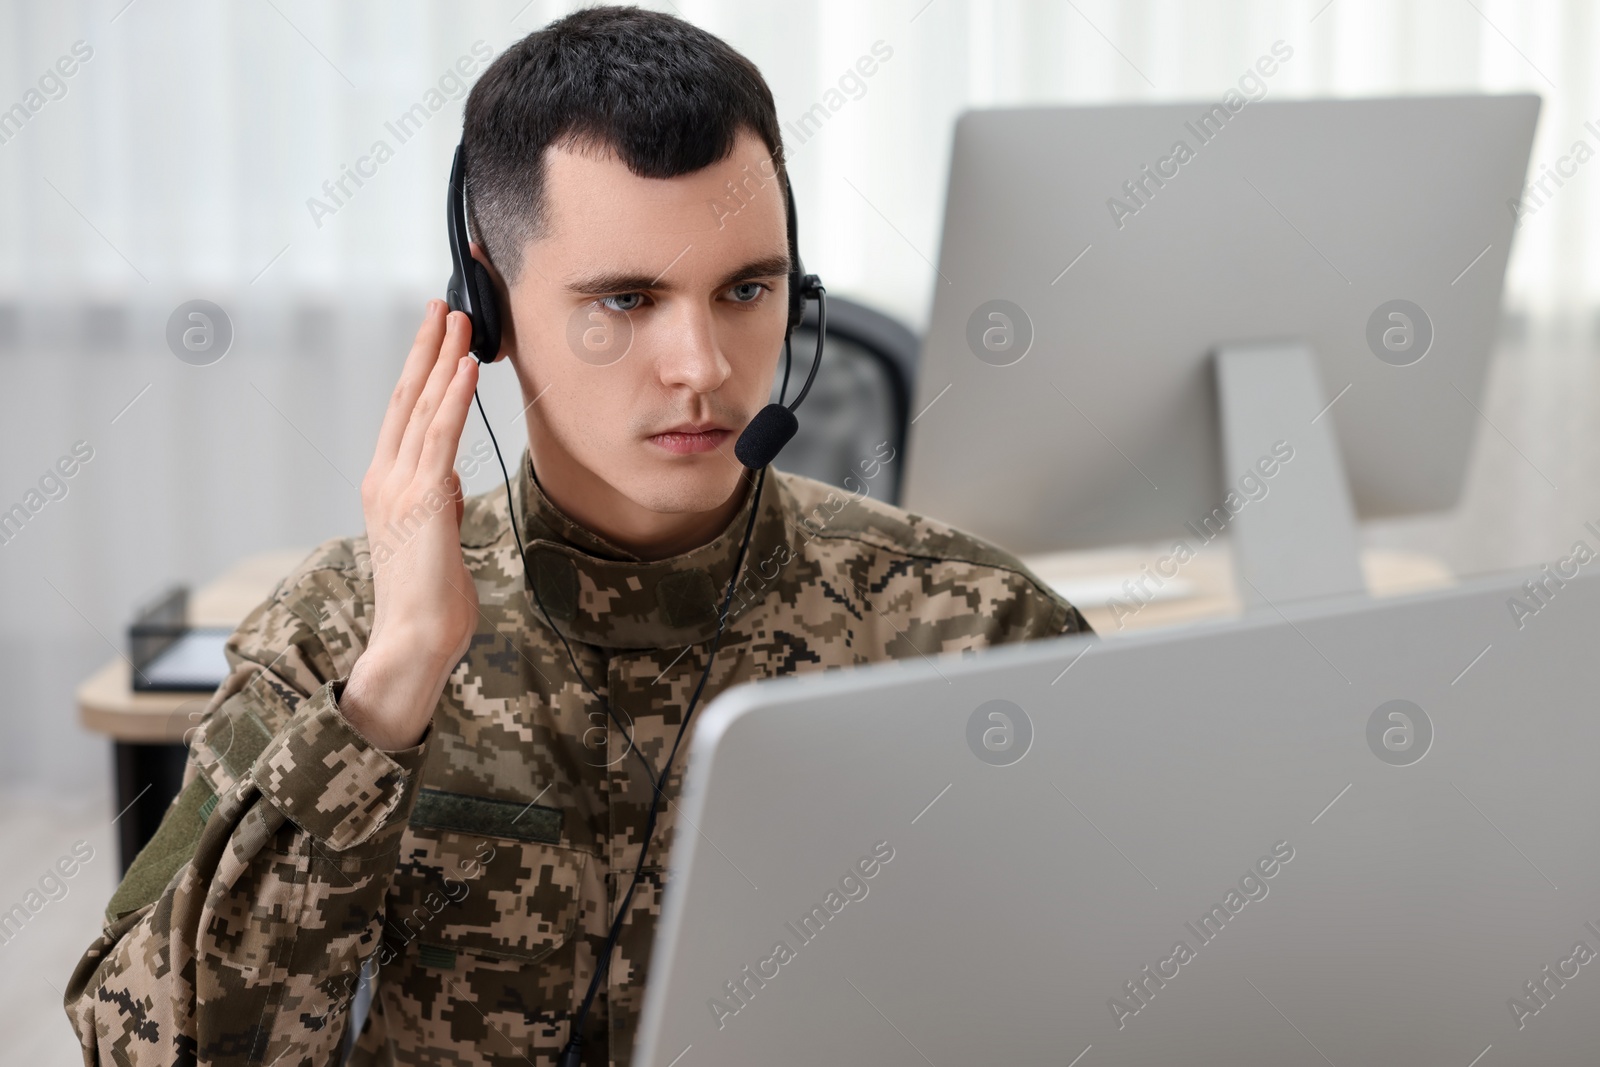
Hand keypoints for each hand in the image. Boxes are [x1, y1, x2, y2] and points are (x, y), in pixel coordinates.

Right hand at [341, 301, 480, 750]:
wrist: (414, 639)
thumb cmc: (429, 599)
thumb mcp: (435, 540)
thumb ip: (437, 505)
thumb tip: (449, 482)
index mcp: (386, 486)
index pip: (403, 416)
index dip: (419, 370)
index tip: (434, 334)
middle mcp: (385, 478)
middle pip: (406, 398)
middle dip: (426, 348)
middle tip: (442, 304)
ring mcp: (400, 487)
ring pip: (422, 408)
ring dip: (442, 359)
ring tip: (459, 319)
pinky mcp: (423, 500)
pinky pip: (440, 436)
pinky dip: (453, 397)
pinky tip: (466, 365)